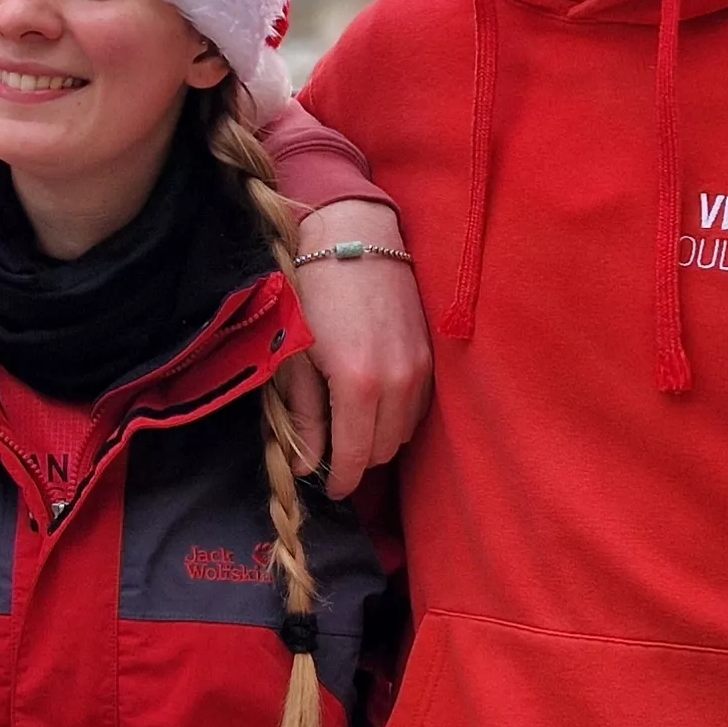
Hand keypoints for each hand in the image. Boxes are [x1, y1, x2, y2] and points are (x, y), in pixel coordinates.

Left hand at [280, 199, 430, 500]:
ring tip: (348, 423)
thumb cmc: (313, 292)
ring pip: (402, 432)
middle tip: (329, 450)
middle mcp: (398, 383)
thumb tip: (303, 466)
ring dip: (377, 438)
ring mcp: (420, 370)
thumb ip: (303, 418)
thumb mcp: (296, 357)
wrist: (354, 237)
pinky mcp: (431, 357)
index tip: (328, 489)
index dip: (340, 481)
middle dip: (355, 460)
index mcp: (359, 386)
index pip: (355, 458)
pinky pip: (417, 408)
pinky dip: (396, 416)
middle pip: (381, 451)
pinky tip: (372, 401)